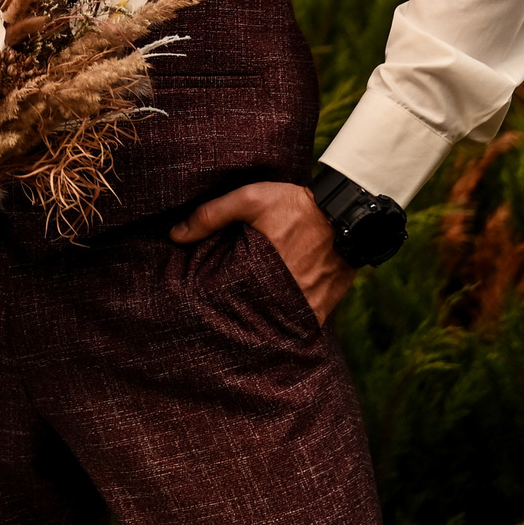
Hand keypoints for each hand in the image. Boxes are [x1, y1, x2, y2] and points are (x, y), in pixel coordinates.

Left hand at [170, 180, 354, 323]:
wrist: (349, 214)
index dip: (212, 306)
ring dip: (259, 324)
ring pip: (272, 325)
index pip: (226, 300)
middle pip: (248, 319)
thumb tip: (174, 235)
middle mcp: (282, 296)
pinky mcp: (321, 311)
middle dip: (233, 320)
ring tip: (243, 323)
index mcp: (259, 272)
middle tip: (216, 322)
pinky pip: (297, 325)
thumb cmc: (296, 205)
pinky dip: (284, 324)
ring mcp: (304, 307)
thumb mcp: (250, 199)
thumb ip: (211, 215)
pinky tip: (271, 321)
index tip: (199, 307)